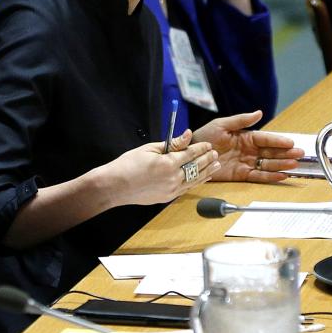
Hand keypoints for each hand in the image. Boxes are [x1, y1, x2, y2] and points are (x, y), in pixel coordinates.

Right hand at [102, 129, 220, 205]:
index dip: (201, 148)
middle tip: (215, 153)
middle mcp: (172, 178)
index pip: (190, 153)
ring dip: (207, 171)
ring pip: (195, 179)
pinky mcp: (167, 197)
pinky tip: (204, 178)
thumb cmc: (128, 165)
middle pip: (196, 166)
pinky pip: (188, 189)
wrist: (114, 186)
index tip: (208, 144)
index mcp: (168, 163)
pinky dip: (198, 182)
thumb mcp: (149, 148)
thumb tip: (187, 134)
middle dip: (207, 159)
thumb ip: (172, 143)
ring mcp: (171, 190)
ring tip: (216, 165)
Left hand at [193, 111, 304, 182]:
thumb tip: (259, 113)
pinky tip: (281, 176)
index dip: (279, 141)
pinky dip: (270, 177)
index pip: (266, 139)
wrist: (190, 154)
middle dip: (286, 154)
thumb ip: (241, 120)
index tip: (291, 143)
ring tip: (294, 165)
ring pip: (268, 164)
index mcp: (246, 136)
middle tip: (300, 155)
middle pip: (271, 152)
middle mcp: (249, 150)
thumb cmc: (205, 136)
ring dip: (281, 165)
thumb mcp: (222, 124)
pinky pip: (258, 176)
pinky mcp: (241, 175)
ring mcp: (246, 163)